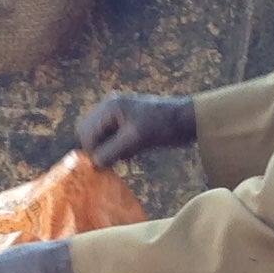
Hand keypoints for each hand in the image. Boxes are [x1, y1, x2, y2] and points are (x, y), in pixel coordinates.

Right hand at [69, 92, 198, 171]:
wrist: (187, 120)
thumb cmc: (162, 126)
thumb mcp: (135, 140)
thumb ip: (112, 151)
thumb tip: (94, 165)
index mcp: (109, 107)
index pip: (87, 133)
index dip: (93, 151)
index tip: (105, 165)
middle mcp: (109, 107)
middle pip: (88, 133)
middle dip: (98, 149)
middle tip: (115, 159)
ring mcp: (117, 114)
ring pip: (99, 137)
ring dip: (108, 150)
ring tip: (127, 154)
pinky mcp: (125, 123)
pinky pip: (110, 138)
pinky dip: (116, 148)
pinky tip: (132, 152)